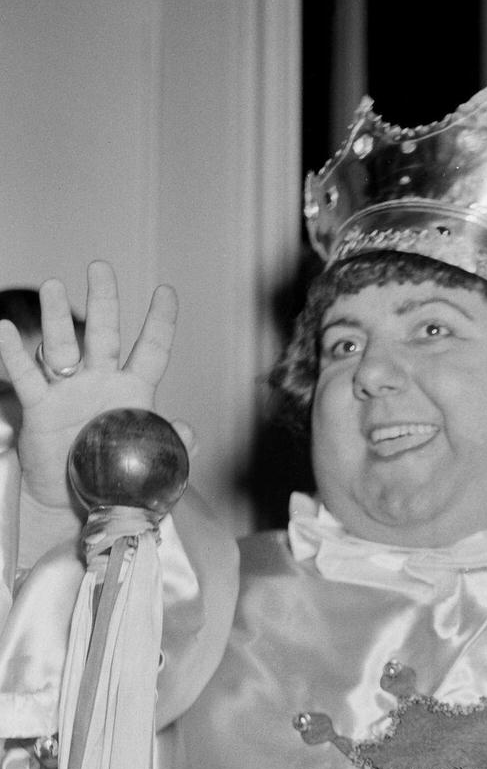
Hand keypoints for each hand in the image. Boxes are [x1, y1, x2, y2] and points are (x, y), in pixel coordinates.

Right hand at [0, 261, 177, 508]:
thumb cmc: (115, 474)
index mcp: (133, 390)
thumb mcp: (152, 459)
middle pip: (104, 332)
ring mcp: (68, 390)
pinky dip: (14, 354)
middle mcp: (100, 381)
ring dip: (56, 317)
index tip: (166, 291)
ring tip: (51, 286)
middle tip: (100, 267)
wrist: (77, 501)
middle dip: (103, 300)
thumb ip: (173, 443)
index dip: (160, 321)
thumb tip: (187, 432)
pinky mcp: (39, 406)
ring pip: (62, 345)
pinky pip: (26, 376)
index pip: (151, 349)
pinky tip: (5, 330)